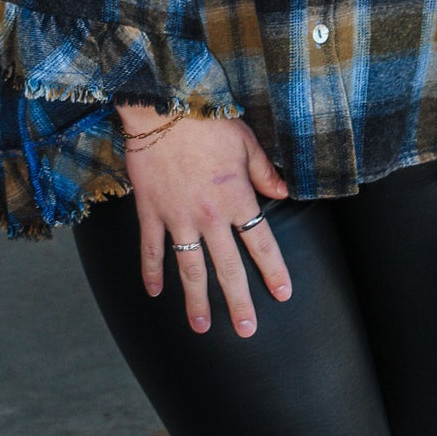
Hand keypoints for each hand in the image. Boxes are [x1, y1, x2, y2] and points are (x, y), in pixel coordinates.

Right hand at [118, 107, 292, 337]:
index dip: (273, 270)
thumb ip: (264, 171)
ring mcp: (177, 216)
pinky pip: (151, 248)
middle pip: (227, 267)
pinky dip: (152, 272)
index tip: (283, 294)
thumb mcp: (245, 140)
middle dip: (238, 301)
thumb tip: (285, 192)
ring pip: (189, 267)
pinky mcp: (151, 211)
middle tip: (246, 330)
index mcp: (236, 197)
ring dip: (196, 300)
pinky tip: (155, 292)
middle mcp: (209, 215)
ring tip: (201, 326)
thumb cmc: (207, 119)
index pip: (260, 242)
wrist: (162, 105)